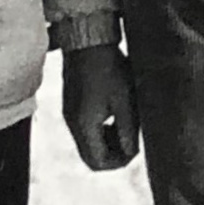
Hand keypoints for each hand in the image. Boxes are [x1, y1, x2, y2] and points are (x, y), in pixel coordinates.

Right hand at [62, 43, 139, 170]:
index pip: (97, 163)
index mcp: (84, 125)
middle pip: (91, 157)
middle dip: (113, 154)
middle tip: (130, 139)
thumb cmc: (110, 68)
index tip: (134, 148)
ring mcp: (69, 115)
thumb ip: (128, 130)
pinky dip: (100, 130)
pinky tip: (113, 114)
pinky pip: (84, 130)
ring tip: (124, 126)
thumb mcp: (125, 100)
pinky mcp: (71, 105)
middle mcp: (72, 124)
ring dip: (107, 142)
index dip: (119, 162)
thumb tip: (131, 153)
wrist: (87, 41)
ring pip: (87, 144)